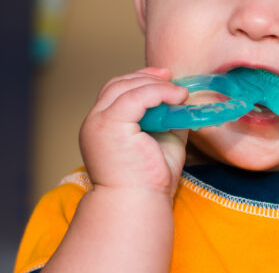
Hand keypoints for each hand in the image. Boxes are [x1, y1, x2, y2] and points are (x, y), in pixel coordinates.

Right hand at [80, 67, 189, 196]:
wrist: (140, 202)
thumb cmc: (151, 178)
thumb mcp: (164, 138)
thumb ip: (168, 117)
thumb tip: (183, 99)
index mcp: (103, 126)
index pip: (116, 91)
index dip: (140, 79)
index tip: (165, 77)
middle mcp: (94, 122)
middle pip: (117, 85)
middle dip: (145, 76)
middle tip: (171, 77)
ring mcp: (98, 122)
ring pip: (125, 87)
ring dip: (156, 85)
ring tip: (179, 93)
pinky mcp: (109, 125)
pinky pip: (135, 97)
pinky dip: (158, 92)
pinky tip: (176, 97)